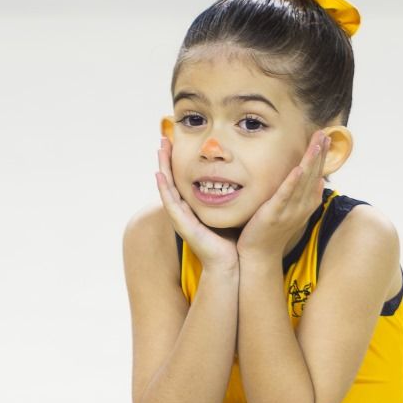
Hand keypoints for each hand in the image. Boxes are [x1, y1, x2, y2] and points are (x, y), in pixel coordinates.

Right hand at [156, 131, 236, 272]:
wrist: (228, 263)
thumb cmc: (229, 240)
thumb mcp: (227, 212)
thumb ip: (228, 197)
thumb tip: (242, 179)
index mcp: (192, 207)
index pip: (182, 179)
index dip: (178, 161)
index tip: (178, 142)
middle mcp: (183, 210)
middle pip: (170, 179)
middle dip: (167, 159)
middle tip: (164, 139)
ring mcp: (180, 217)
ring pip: (167, 187)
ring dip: (162, 167)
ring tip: (160, 150)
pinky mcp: (182, 224)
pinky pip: (170, 203)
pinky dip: (164, 188)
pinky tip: (160, 175)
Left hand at [236, 130, 328, 261]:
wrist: (259, 255)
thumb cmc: (272, 232)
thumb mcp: (291, 212)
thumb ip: (304, 196)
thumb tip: (318, 180)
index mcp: (306, 204)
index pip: (317, 175)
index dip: (321, 157)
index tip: (326, 138)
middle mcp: (302, 206)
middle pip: (314, 174)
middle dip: (319, 153)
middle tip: (324, 133)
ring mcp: (290, 211)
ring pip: (304, 181)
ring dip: (311, 161)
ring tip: (317, 143)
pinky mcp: (275, 214)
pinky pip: (285, 195)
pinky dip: (293, 182)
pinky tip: (299, 168)